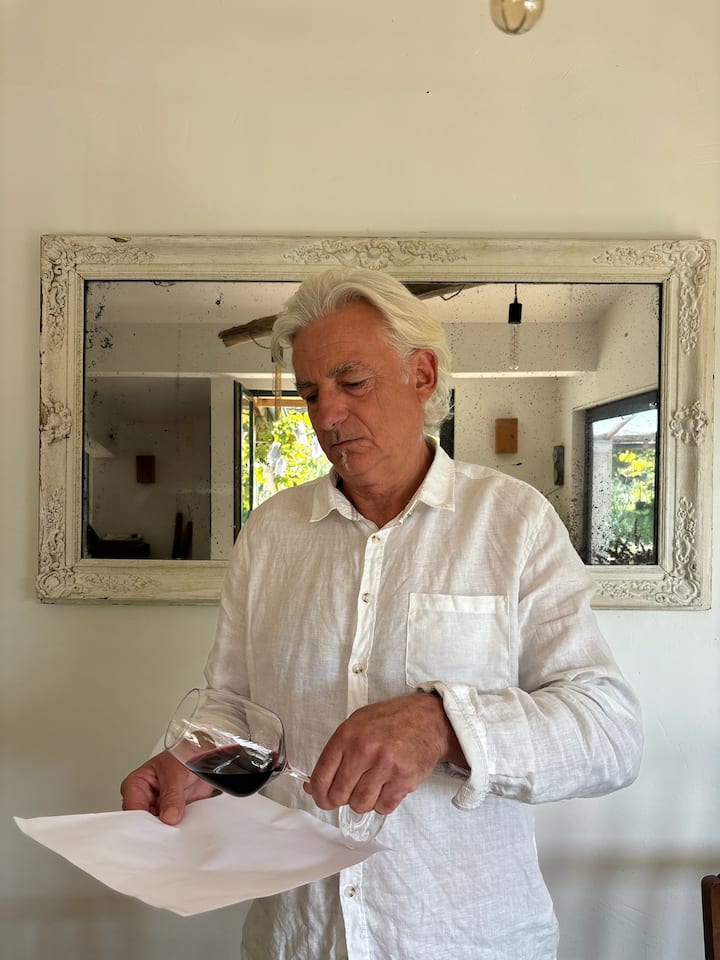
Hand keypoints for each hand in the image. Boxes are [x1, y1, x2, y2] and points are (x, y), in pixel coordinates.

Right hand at [120, 750, 216, 824]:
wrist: (204, 758)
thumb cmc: (183, 755)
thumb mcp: (176, 772)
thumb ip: (172, 794)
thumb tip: (168, 816)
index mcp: (136, 784)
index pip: (132, 808)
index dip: (141, 822)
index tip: (154, 828)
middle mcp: (144, 799)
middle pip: (142, 823)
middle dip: (154, 830)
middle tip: (166, 834)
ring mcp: (157, 809)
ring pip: (156, 828)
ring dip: (167, 831)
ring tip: (175, 832)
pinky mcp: (171, 815)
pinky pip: (170, 828)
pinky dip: (176, 830)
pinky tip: (182, 831)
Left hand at [305, 692, 463, 815]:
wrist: (427, 719)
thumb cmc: (391, 721)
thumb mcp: (357, 725)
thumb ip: (336, 754)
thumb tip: (312, 785)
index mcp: (347, 735)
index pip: (321, 777)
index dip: (319, 795)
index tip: (323, 799)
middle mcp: (364, 750)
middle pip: (339, 795)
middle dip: (343, 798)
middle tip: (352, 791)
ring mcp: (385, 766)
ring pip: (360, 805)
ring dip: (365, 801)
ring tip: (373, 785)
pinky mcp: (404, 779)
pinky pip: (383, 807)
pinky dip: (383, 803)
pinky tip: (388, 786)